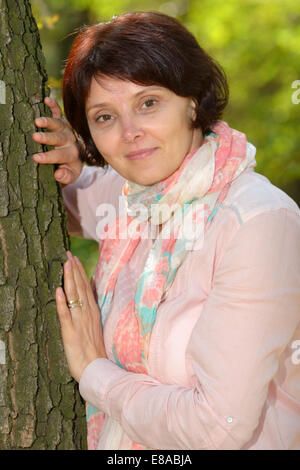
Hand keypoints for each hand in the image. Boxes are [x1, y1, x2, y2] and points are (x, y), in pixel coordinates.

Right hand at [32, 97, 83, 184]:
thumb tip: (58, 174)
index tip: (36, 158)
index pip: (61, 156)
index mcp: (73, 155)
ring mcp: (67, 130)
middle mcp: (71, 141)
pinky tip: (47, 100)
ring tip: (37, 121)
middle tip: (36, 137)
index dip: (49, 157)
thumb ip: (66, 177)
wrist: (79, 155)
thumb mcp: (71, 175)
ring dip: (48, 122)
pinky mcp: (63, 122)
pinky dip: (54, 106)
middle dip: (48, 138)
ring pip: (59, 125)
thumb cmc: (71, 167)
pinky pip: (59, 113)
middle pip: (60, 138)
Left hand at [55, 251, 106, 381]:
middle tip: (68, 254)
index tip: (74, 258)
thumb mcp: (95, 327)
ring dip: (70, 280)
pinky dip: (61, 303)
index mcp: (93, 312)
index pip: (86, 287)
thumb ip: (91, 312)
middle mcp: (87, 313)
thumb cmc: (95, 351)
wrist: (96, 369)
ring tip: (65, 264)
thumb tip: (88, 298)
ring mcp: (79, 322)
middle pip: (80, 287)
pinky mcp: (71, 333)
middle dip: (74, 270)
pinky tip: (58, 291)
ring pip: (74, 296)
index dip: (79, 272)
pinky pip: (65, 315)